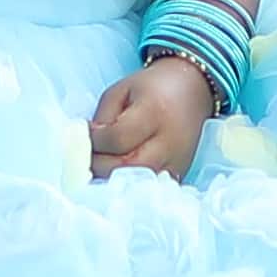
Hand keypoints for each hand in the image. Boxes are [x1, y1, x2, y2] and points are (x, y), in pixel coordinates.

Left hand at [85, 52, 215, 181]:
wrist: (192, 90)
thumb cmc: (153, 87)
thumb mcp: (121, 90)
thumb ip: (102, 117)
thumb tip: (86, 144)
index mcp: (154, 111)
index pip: (118, 138)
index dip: (95, 140)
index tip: (84, 134)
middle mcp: (169, 141)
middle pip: (127, 167)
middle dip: (99, 164)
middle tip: (86, 155)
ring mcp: (176, 162)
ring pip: (136, 184)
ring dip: (111, 178)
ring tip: (99, 164)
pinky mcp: (178, 175)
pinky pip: (147, 188)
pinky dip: (128, 185)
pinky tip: (116, 172)